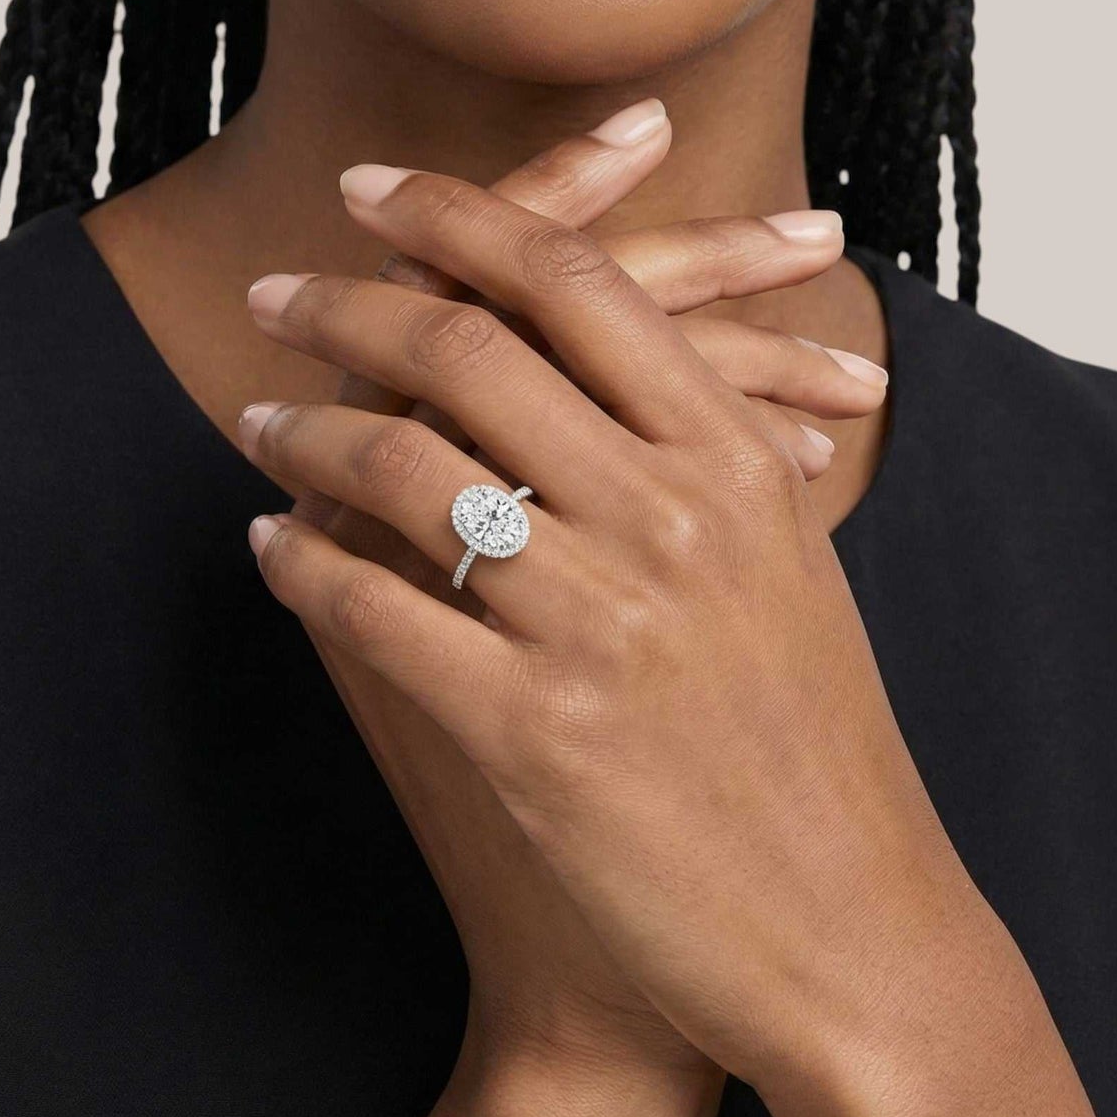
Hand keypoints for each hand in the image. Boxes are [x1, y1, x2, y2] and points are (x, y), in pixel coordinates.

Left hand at [241, 116, 1111, 1116]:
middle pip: (470, 346)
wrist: (855, 927)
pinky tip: (272, 543)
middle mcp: (673, 516)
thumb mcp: (783, 559)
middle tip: (275, 291)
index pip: (574, 277)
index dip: (457, 212)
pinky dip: (302, 563)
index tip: (373, 190)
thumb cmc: (812, 735)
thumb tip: (584, 349)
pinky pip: (375, 609)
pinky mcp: (538, 734)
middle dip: (345, 300)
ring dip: (305, 430)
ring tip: (261, 417)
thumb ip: (699, 445)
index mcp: (736, 458)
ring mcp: (603, 623)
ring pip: (404, 467)